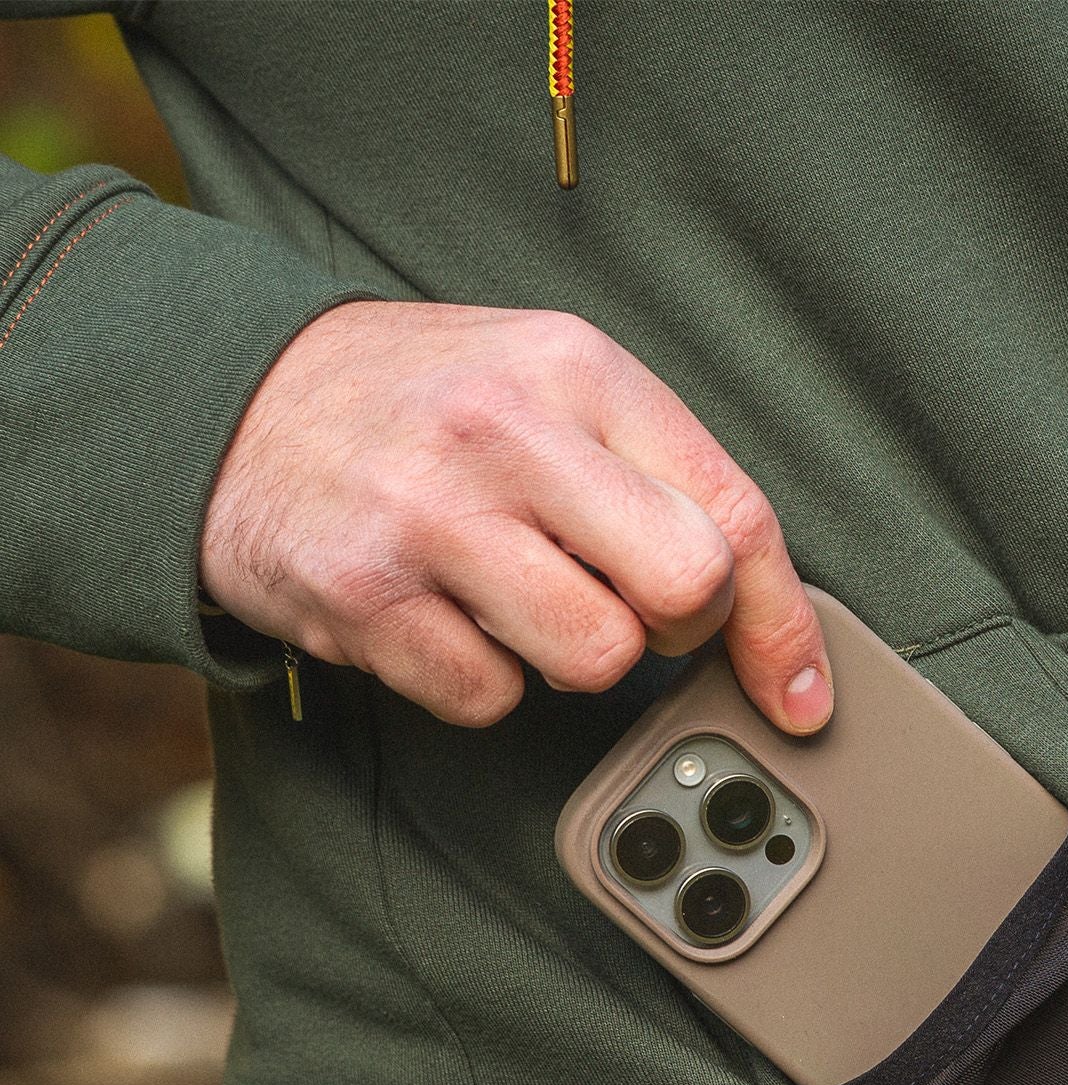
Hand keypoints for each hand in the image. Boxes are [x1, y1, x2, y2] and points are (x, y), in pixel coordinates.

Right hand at [198, 300, 831, 729]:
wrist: (233, 401)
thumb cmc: (426, 409)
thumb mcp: (553, 389)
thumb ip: (659, 477)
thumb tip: (768, 622)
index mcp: (578, 369)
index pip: (734, 511)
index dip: (782, 622)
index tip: (801, 692)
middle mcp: (505, 431)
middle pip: (685, 589)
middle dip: (673, 627)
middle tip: (622, 602)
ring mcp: (427, 516)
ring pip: (595, 657)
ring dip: (571, 655)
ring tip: (514, 596)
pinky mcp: (360, 598)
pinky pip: (489, 699)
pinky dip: (480, 680)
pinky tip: (442, 616)